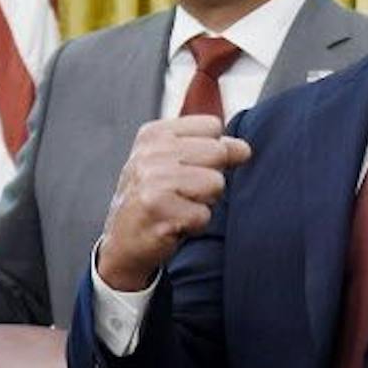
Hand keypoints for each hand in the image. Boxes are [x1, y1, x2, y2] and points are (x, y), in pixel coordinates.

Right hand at [95, 116, 251, 290]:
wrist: (123, 241)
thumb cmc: (155, 198)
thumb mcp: (175, 163)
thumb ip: (212, 148)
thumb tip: (244, 149)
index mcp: (154, 134)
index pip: (212, 126)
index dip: (210, 151)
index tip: (186, 169)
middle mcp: (150, 153)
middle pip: (218, 153)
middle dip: (210, 177)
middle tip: (183, 192)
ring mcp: (152, 181)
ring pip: (216, 184)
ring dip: (203, 203)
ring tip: (178, 207)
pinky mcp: (158, 210)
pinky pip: (204, 215)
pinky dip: (194, 225)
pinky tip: (172, 224)